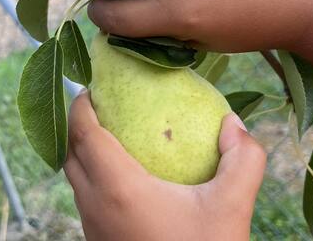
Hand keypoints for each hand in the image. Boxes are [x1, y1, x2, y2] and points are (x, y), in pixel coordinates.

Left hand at [64, 92, 266, 240]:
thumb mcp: (231, 208)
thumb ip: (243, 160)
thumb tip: (234, 122)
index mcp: (117, 187)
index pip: (83, 133)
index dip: (81, 105)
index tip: (91, 87)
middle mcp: (93, 205)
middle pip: (69, 152)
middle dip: (76, 123)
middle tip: (98, 104)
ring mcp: (91, 226)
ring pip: (72, 177)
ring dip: (80, 150)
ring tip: (107, 133)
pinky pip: (83, 197)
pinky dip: (90, 174)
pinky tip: (120, 175)